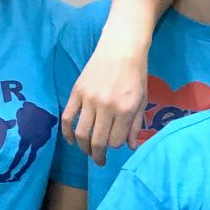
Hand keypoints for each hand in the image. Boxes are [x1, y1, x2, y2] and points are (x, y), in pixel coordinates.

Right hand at [61, 47, 147, 165]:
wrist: (120, 49)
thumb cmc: (136, 75)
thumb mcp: (142, 100)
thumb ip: (136, 125)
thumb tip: (130, 148)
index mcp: (125, 109)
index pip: (116, 141)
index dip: (116, 146)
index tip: (116, 143)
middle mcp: (106, 107)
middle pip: (98, 141)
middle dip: (98, 156)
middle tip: (99, 161)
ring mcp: (89, 100)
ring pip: (82, 133)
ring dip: (84, 148)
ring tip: (87, 152)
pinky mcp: (76, 93)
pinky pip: (67, 118)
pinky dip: (68, 133)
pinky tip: (72, 140)